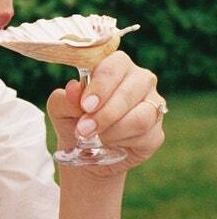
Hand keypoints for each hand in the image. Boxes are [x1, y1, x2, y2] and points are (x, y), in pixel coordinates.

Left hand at [46, 50, 165, 178]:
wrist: (84, 152)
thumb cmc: (74, 120)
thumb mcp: (61, 110)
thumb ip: (65, 99)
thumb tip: (73, 88)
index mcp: (115, 66)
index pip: (114, 66)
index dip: (100, 86)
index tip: (85, 105)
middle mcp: (140, 80)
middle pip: (129, 91)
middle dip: (104, 114)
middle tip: (83, 129)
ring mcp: (153, 105)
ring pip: (141, 116)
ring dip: (112, 130)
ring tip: (93, 137)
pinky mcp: (157, 132)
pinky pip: (145, 136)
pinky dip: (122, 142)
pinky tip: (110, 143)